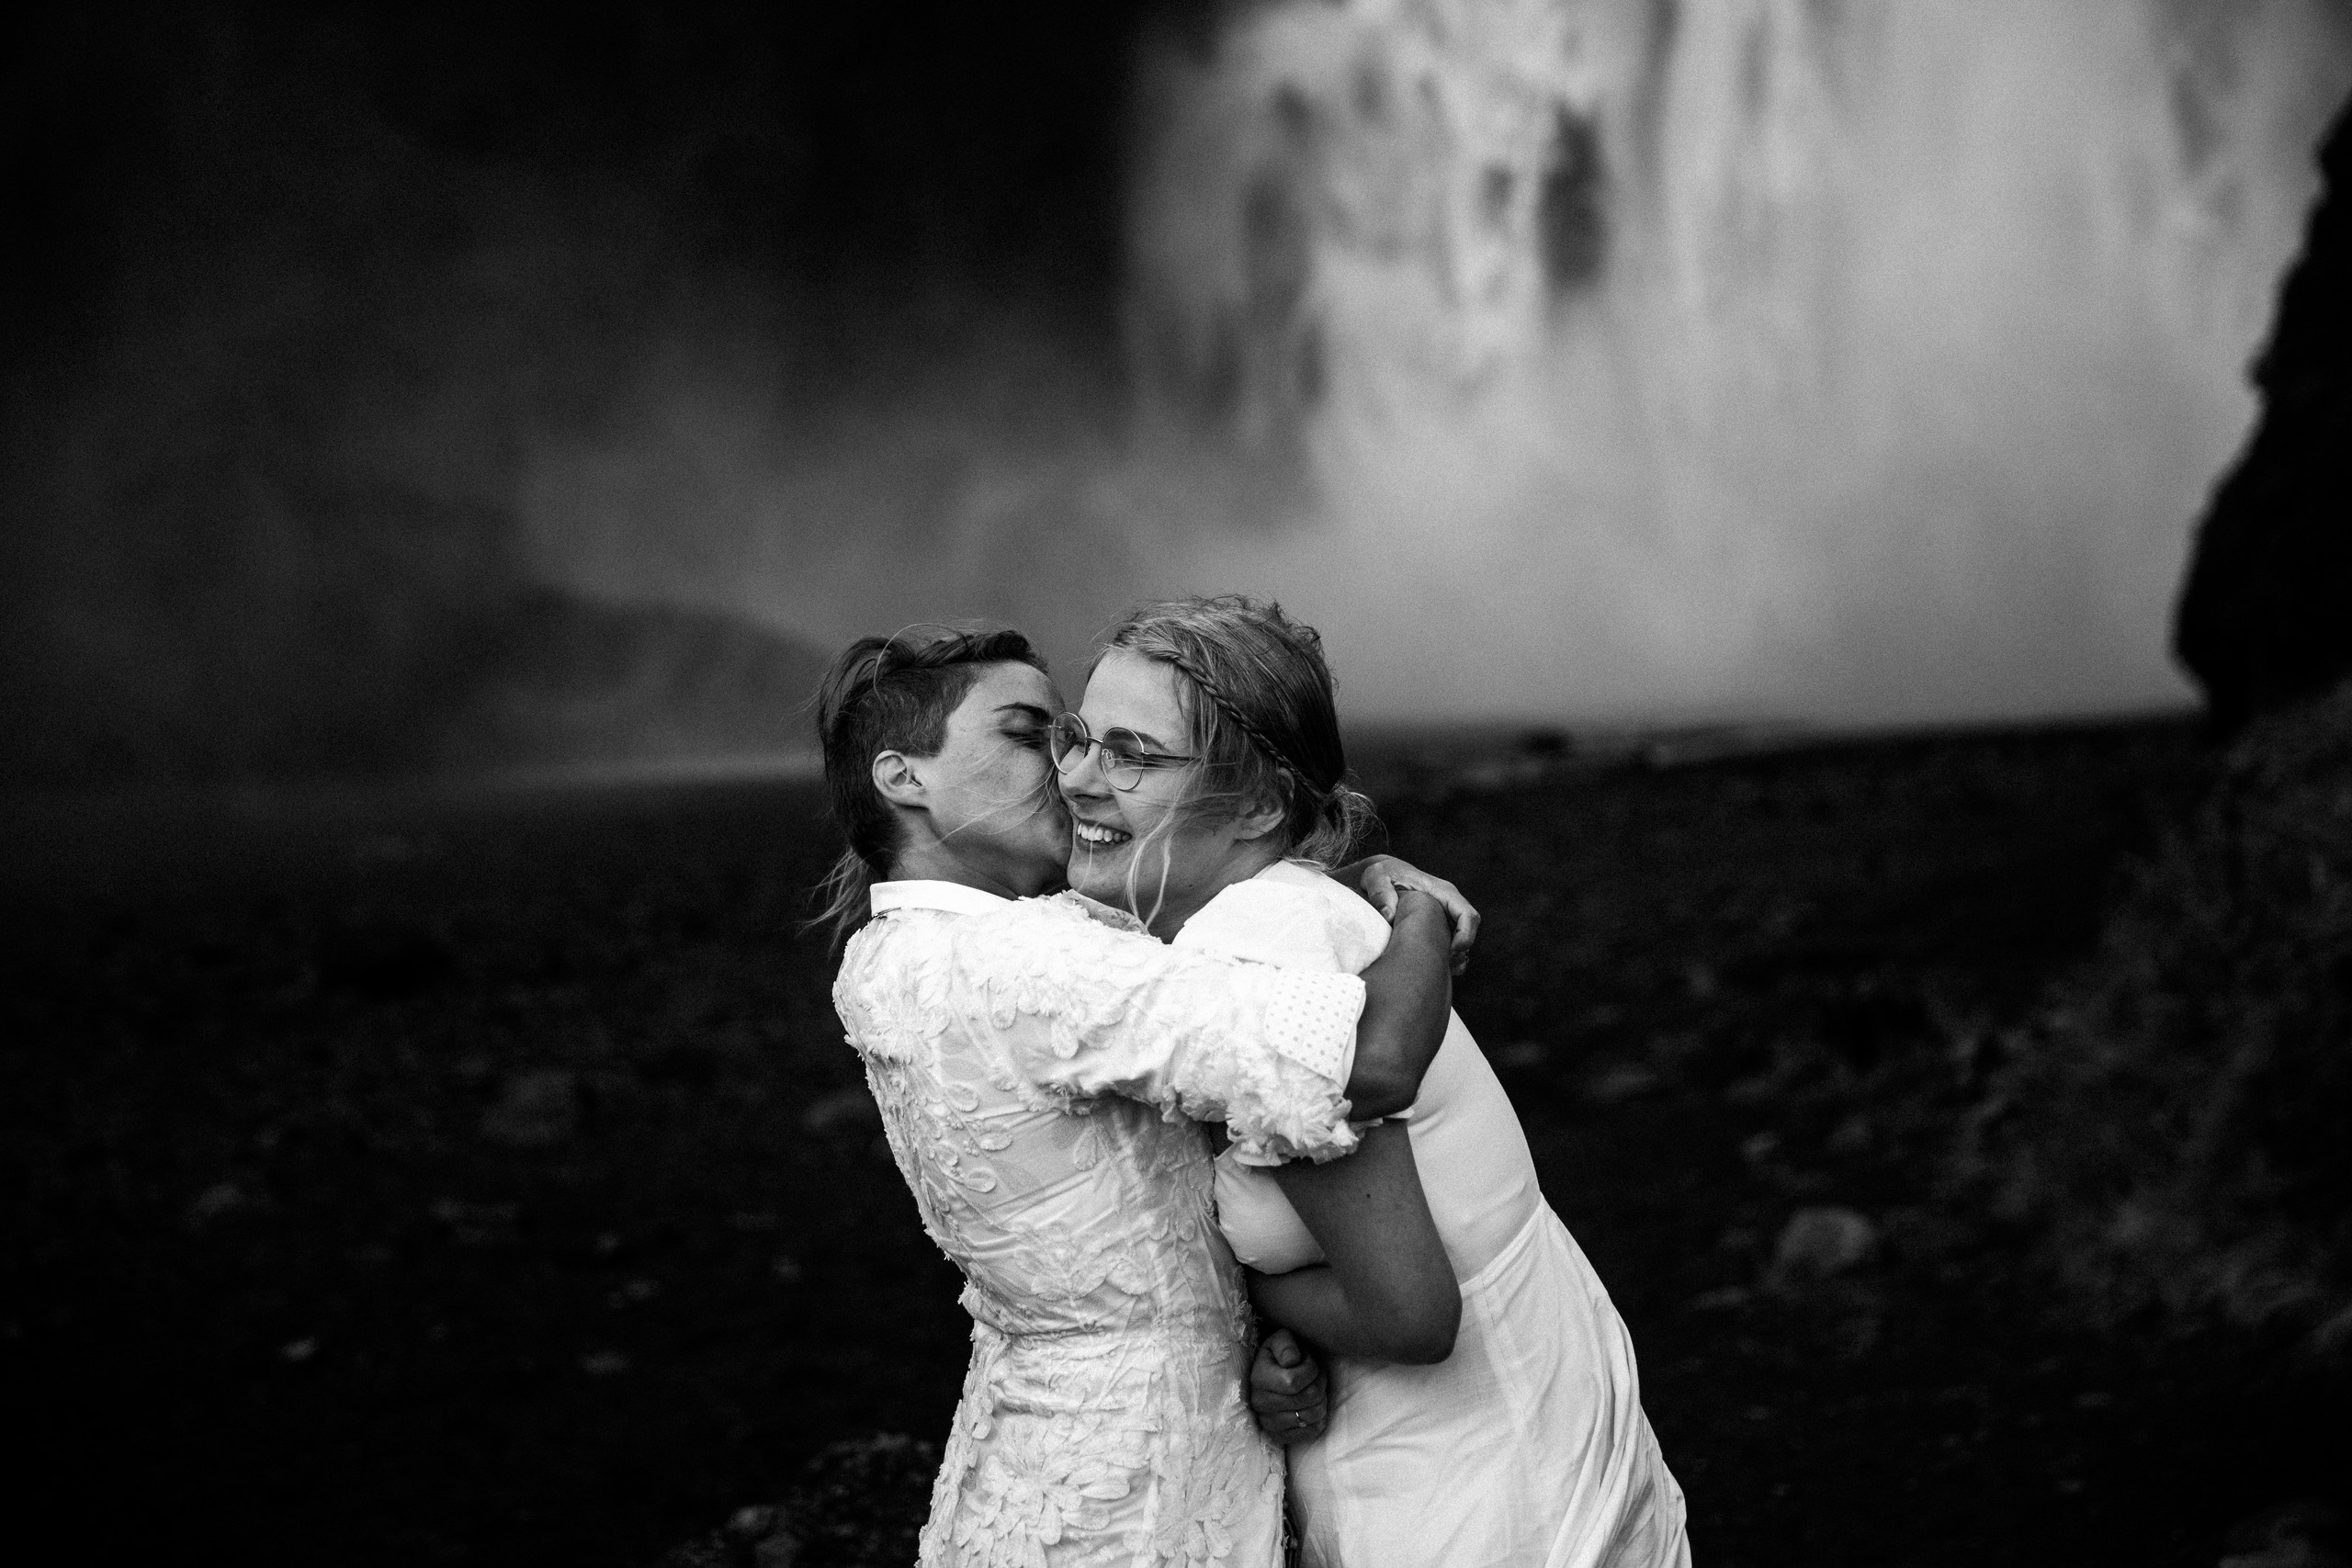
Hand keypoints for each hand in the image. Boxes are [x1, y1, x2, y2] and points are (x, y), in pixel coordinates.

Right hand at [1247, 1328, 1328, 1446]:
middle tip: (1316, 1377)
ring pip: (1312, 1415)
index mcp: (1258, 1378)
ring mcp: (1268, 1422)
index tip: (1310, 1363)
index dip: (1312, 1371)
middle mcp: (1259, 1403)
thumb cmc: (1283, 1354)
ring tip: (1314, 1390)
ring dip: (1321, 1401)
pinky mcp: (1280, 1436)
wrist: (1275, 1374)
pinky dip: (1319, 1419)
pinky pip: (1311, 1432)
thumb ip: (1286, 1344)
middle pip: (1308, 1398)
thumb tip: (1291, 1361)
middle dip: (1320, 1384)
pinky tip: (1311, 1406)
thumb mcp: (1282, 1339)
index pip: (1294, 1382)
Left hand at [1344, 855, 1479, 973]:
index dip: (1465, 936)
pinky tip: (1429, 965)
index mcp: (1442, 891)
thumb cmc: (1382, 874)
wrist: (1381, 875)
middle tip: (1441, 965)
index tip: (1449, 952)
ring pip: (1462, 940)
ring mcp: (1446, 914)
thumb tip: (1389, 915)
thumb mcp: (1376, 877)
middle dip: (1460, 951)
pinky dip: (1445, 957)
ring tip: (1434, 967)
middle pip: (1470, 930)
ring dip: (1454, 957)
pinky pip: (1452, 944)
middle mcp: (1449, 903)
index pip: (1467, 915)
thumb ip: (1380, 892)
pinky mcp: (1440, 925)